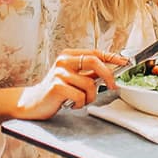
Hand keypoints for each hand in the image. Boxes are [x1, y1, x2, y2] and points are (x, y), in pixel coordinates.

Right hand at [13, 49, 128, 119]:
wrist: (32, 103)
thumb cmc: (55, 91)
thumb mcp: (73, 78)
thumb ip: (89, 73)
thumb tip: (112, 70)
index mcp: (69, 55)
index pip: (95, 52)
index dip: (112, 57)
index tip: (125, 62)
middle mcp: (64, 61)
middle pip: (95, 61)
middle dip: (108, 75)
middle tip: (113, 86)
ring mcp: (59, 73)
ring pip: (89, 84)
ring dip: (89, 97)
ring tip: (79, 101)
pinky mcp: (56, 86)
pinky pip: (80, 96)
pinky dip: (79, 104)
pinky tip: (70, 104)